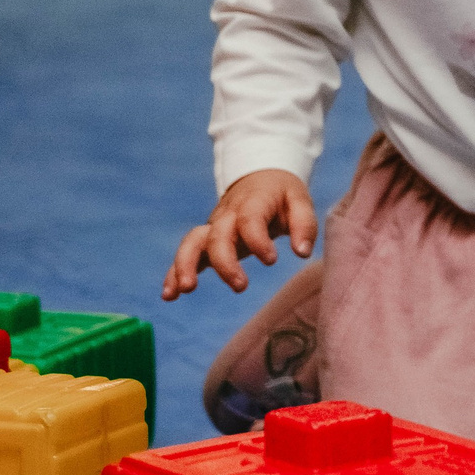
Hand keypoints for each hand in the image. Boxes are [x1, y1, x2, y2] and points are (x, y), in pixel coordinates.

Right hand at [166, 169, 315, 300]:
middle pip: (217, 236)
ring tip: (186, 289)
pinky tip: (170, 295)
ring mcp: (213, 227)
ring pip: (192, 243)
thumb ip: (304, 226)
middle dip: (224, 262)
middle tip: (240, 286)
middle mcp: (227, 215)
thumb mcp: (300, 202)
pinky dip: (174, 273)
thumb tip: (303, 252)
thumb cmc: (282, 195)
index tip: (271, 260)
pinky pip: (186, 254)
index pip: (249, 220)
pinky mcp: (206, 240)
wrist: (260, 178)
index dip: (257, 240)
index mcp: (253, 203)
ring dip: (185, 265)